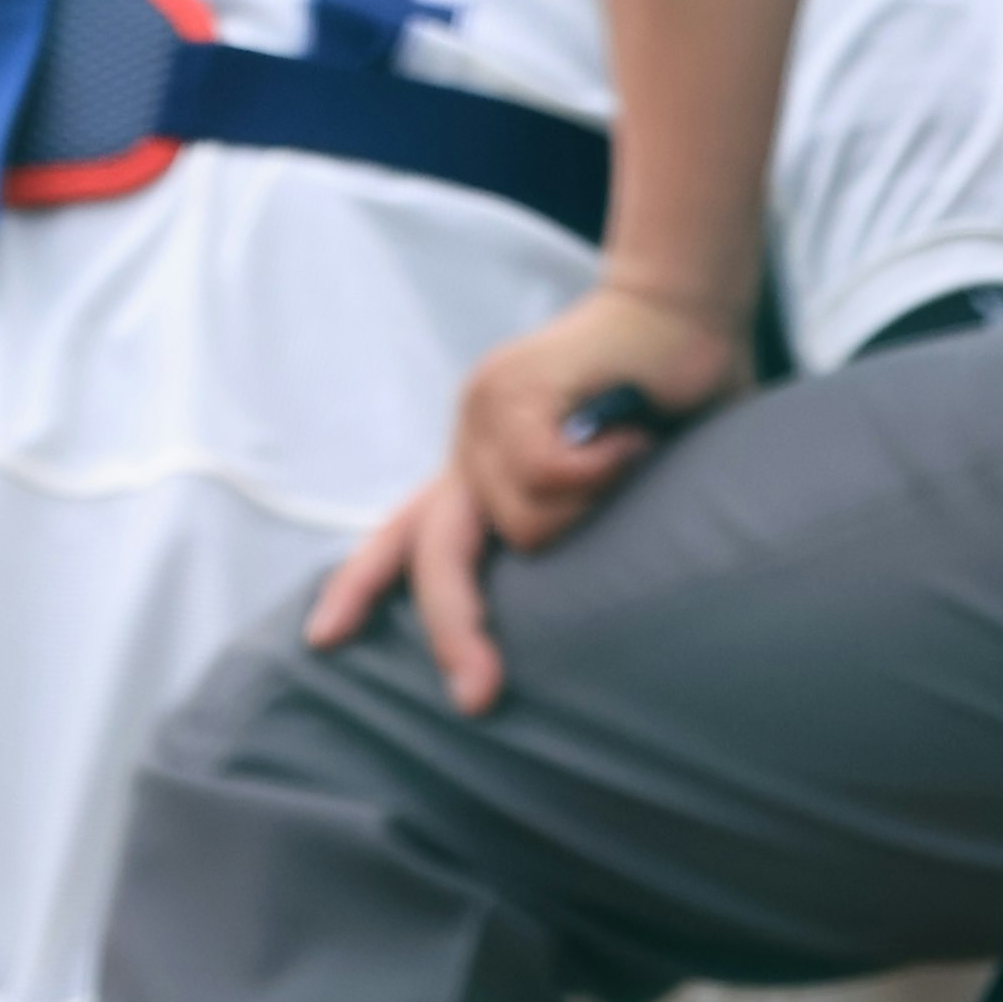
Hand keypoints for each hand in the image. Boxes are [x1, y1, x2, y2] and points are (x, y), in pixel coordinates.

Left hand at [307, 280, 748, 715]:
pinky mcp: (512, 389)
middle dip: (456, 630)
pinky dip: (601, 472)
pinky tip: (636, 440)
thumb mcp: (616, 482)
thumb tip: (571, 591)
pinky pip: (548, 475)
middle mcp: (472, 443)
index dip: (363, 585)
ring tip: (634, 456)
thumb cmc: (664, 399)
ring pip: (522, 526)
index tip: (322, 639)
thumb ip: (584, 522)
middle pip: (435, 555)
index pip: (404, 531)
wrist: (679, 306)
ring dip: (589, 510)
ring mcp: (485, 414)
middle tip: (479, 695)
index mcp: (483, 466)